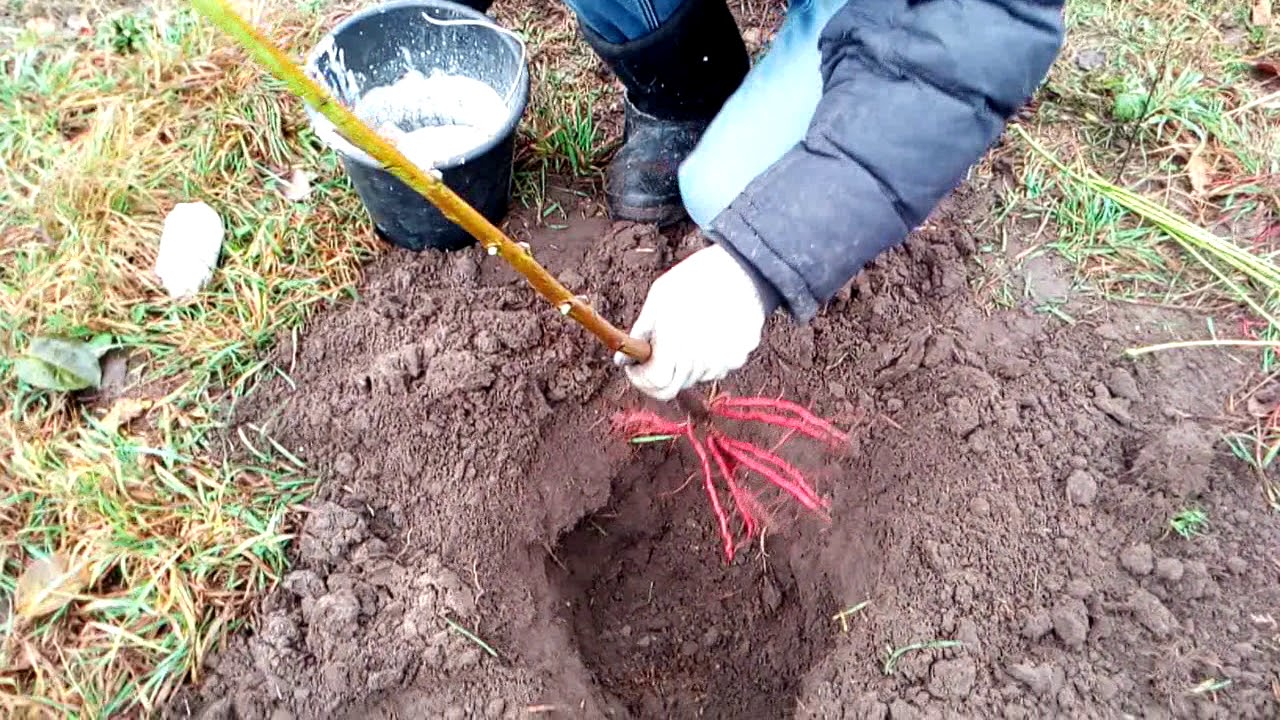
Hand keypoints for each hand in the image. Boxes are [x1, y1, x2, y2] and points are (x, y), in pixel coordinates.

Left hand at [613, 244, 768, 400]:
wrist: (743, 268)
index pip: (656, 384)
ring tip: (690, 330)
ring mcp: (723, 363)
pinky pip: (717, 366)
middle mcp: (700, 362)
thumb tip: (622, 359)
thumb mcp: (658, 299)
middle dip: (661, 372)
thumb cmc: (695, 278)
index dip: (641, 379)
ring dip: (686, 363)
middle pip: (675, 385)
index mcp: (674, 347)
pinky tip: (711, 330)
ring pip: (696, 376)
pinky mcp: (739, 358)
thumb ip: (640, 333)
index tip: (636, 366)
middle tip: (658, 349)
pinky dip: (708, 356)